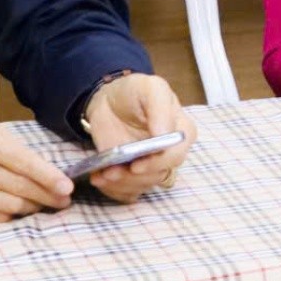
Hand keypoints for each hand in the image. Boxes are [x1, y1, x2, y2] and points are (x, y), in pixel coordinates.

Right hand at [0, 123, 72, 222]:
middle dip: (48, 196)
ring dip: (33, 207)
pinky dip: (12, 215)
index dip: (49, 177)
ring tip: (43, 203)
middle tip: (64, 200)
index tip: (68, 187)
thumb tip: (52, 174)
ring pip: (12, 206)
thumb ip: (16, 150)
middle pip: (21, 188)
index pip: (24, 162)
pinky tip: (18, 209)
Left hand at [80, 72, 194, 202]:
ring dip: (120, 184)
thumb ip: (160, 107)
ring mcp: (150, 167)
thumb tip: (164, 132)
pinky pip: (127, 192)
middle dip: (133, 177)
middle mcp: (169, 154)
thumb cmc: (135, 92)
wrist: (109, 100)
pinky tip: (99, 178)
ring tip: (101, 174)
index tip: (136, 164)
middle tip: (110, 172)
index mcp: (181, 133)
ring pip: (141, 186)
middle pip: (158, 175)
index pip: (176, 155)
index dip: (157, 163)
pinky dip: (112, 190)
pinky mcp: (132, 176)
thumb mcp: (151, 88)